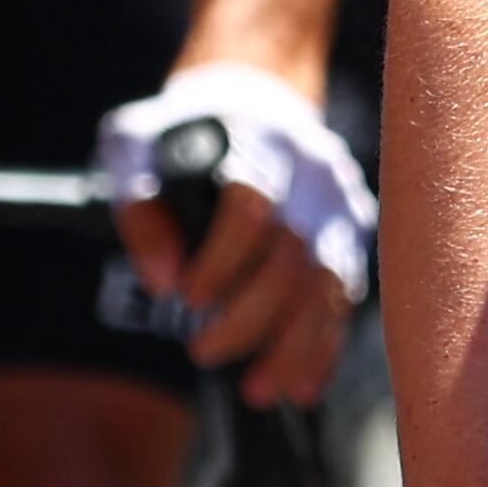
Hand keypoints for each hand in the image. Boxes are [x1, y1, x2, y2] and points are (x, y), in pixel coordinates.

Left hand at [101, 63, 365, 397]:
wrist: (250, 97)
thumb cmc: (178, 131)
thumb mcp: (134, 147)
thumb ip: (139, 209)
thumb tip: (163, 281)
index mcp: (256, 139)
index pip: (251, 204)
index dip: (222, 261)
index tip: (187, 297)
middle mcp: (310, 170)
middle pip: (293, 254)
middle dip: (250, 316)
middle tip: (202, 350)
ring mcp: (339, 202)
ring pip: (331, 283)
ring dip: (295, 346)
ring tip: (256, 389)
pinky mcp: (353, 230)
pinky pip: (346, 296)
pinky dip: (324, 345)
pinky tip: (299, 384)